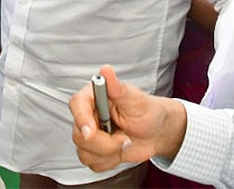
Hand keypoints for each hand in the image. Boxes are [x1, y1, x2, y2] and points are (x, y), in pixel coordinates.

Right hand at [69, 65, 186, 171]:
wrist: (156, 132)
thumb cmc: (147, 111)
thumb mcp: (134, 99)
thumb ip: (117, 87)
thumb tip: (105, 70)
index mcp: (94, 96)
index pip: (77, 104)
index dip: (82, 119)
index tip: (92, 131)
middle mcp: (88, 115)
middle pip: (80, 135)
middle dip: (105, 143)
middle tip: (124, 137)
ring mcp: (90, 134)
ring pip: (84, 152)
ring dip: (109, 153)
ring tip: (124, 141)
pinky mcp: (94, 151)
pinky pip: (93, 164)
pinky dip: (110, 162)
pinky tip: (119, 150)